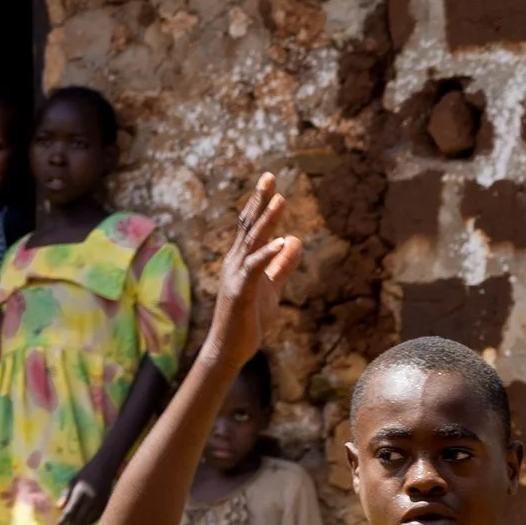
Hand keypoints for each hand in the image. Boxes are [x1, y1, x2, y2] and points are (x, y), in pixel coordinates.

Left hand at [56, 470, 107, 524]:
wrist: (104, 469)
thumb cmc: (85, 474)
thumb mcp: (72, 481)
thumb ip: (65, 494)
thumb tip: (58, 507)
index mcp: (79, 493)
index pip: (70, 511)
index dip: (64, 520)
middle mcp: (90, 500)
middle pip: (79, 518)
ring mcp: (99, 504)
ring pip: (88, 520)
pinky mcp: (105, 506)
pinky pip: (96, 518)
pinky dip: (89, 523)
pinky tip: (83, 524)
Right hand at [206, 171, 301, 369]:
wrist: (229, 348)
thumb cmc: (248, 319)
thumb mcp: (271, 287)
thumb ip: (282, 264)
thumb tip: (296, 239)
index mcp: (242, 258)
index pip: (250, 225)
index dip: (260, 203)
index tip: (270, 182)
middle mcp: (236, 260)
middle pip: (248, 224)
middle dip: (259, 200)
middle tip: (269, 176)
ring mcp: (236, 274)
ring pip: (252, 241)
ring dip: (267, 220)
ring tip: (280, 200)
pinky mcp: (241, 290)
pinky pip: (256, 268)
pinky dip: (269, 253)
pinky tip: (283, 241)